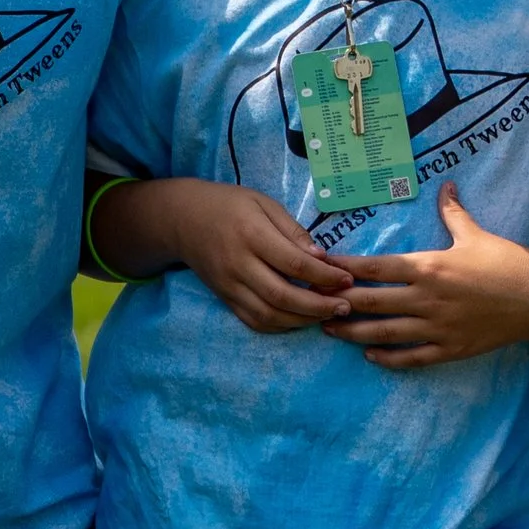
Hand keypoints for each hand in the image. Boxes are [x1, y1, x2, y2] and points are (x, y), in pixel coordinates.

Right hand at [167, 181, 356, 332]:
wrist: (181, 219)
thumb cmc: (228, 205)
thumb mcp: (263, 203)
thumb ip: (292, 230)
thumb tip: (322, 257)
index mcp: (251, 234)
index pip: (293, 263)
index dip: (324, 276)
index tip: (347, 278)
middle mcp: (238, 264)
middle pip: (282, 295)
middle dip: (318, 306)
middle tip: (345, 306)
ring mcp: (229, 285)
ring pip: (268, 315)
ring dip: (302, 320)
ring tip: (327, 315)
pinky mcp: (224, 298)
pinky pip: (254, 320)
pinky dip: (280, 326)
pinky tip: (300, 319)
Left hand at [329, 183, 528, 367]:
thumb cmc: (508, 263)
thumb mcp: (477, 234)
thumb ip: (453, 212)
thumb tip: (445, 184)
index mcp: (430, 267)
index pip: (375, 268)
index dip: (344, 268)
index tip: (321, 266)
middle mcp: (428, 300)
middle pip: (371, 303)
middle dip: (339, 303)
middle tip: (312, 301)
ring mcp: (438, 328)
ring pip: (384, 334)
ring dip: (353, 333)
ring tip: (329, 330)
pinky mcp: (450, 349)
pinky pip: (411, 358)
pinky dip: (388, 358)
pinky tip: (369, 355)